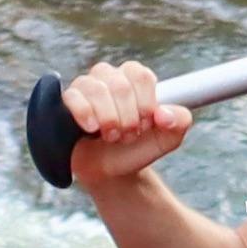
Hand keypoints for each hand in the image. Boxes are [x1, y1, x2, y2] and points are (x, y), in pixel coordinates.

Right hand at [57, 58, 189, 200]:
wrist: (113, 172)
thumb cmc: (138, 148)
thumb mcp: (167, 138)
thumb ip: (179, 122)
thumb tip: (165, 114)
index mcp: (134, 78)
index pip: (140, 76)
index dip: (145, 103)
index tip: (146, 124)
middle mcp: (109, 76)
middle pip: (120, 85)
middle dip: (128, 117)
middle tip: (128, 136)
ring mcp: (86, 87)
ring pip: (96, 89)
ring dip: (108, 118)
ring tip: (112, 137)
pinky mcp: (67, 101)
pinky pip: (73, 96)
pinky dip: (84, 113)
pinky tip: (91, 128)